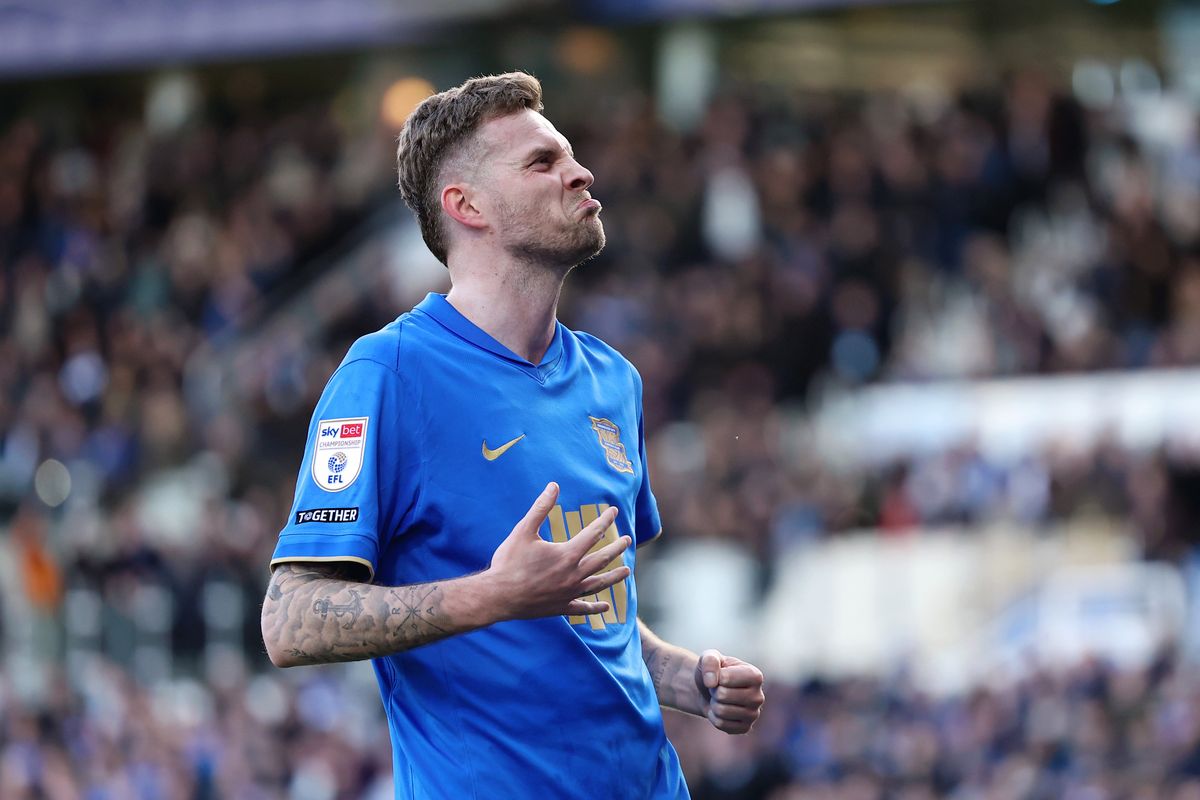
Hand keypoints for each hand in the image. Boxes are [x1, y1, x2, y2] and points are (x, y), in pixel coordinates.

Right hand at [486, 482, 630, 620]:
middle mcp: (573, 575)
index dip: (605, 521)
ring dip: (614, 577)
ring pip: (598, 584)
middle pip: (602, 559)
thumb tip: (554, 486)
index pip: (593, 534)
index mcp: (567, 554)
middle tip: (627, 540)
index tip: (614, 512)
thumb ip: (541, 507)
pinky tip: (606, 606)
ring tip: (626, 571)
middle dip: (616, 547)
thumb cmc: (509, 562)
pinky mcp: (561, 607)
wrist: (497, 596)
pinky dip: (596, 607)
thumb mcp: (524, 530)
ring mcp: (569, 593)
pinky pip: (583, 608)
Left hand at [694, 649, 764, 733]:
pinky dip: (714, 717)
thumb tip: (711, 682)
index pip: (725, 679)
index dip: (716, 676)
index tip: (721, 675)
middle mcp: (759, 696)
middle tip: (719, 688)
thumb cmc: (714, 671)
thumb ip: (709, 661)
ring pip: (721, 711)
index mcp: (755, 675)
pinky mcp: (745, 728)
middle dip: (714, 691)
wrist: (710, 690)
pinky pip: (721, 724)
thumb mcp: (710, 657)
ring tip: (720, 699)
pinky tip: (721, 711)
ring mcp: (754, 714)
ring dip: (714, 704)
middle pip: (722, 695)